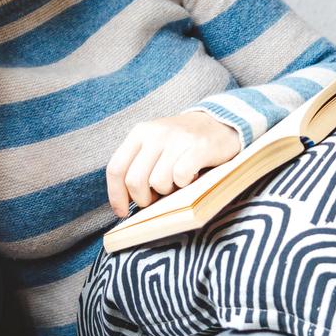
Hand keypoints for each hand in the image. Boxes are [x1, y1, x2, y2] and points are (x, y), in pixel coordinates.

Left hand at [106, 110, 241, 217]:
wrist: (220, 122)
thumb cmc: (182, 142)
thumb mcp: (154, 145)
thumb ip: (138, 165)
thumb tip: (123, 201)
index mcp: (139, 133)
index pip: (116, 169)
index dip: (116, 196)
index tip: (122, 212)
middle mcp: (155, 133)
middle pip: (135, 181)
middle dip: (143, 199)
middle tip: (156, 198)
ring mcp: (177, 139)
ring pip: (158, 182)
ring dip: (168, 191)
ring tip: (177, 182)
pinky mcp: (198, 147)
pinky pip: (180, 177)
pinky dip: (185, 184)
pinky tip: (191, 177)